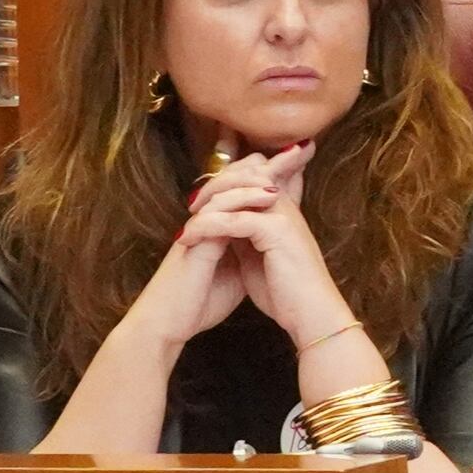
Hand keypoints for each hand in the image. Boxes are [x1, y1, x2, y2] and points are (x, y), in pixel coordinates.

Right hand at [105, 147, 282, 356]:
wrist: (169, 325)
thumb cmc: (200, 301)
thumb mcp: (238, 271)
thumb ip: (252, 249)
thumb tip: (274, 240)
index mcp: (221, 223)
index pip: (247, 188)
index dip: (274, 174)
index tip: (303, 160)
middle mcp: (210, 218)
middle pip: (238, 177)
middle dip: (270, 162)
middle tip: (301, 147)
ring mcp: (201, 225)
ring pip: (227, 186)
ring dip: (260, 174)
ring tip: (289, 163)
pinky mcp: (194, 237)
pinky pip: (218, 209)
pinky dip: (243, 199)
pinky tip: (267, 195)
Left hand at [179, 140, 364, 355]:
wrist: (310, 314)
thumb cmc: (286, 291)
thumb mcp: (258, 255)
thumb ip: (243, 235)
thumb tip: (220, 225)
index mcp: (281, 207)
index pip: (249, 176)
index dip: (222, 184)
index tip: (198, 203)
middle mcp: (283, 203)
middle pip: (243, 175)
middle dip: (212, 186)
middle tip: (191, 205)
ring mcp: (282, 214)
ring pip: (236, 192)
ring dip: (206, 203)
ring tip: (186, 221)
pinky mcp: (276, 230)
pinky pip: (233, 220)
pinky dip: (207, 227)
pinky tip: (189, 238)